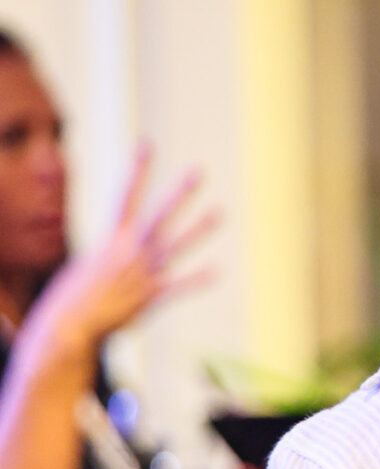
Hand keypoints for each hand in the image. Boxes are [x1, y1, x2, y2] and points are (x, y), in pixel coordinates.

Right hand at [19, 147, 217, 369]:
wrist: (70, 324)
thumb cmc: (75, 295)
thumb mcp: (90, 264)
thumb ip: (112, 254)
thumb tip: (120, 250)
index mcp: (111, 240)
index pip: (125, 195)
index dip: (136, 170)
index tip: (146, 144)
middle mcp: (129, 251)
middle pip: (158, 215)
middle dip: (178, 193)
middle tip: (198, 170)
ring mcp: (143, 272)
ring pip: (176, 245)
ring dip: (199, 229)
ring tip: (220, 212)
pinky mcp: (152, 296)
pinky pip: (180, 285)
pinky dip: (198, 279)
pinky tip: (217, 270)